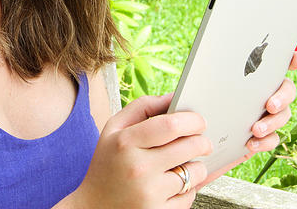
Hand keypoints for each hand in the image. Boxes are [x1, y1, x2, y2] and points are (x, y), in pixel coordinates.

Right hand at [66, 94, 211, 208]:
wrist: (93, 208)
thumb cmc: (107, 165)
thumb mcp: (113, 130)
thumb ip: (142, 107)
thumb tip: (174, 97)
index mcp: (125, 142)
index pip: (170, 124)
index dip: (192, 120)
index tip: (199, 120)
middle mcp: (138, 168)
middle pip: (190, 146)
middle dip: (203, 141)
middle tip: (203, 142)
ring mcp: (150, 194)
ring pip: (194, 172)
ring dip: (196, 167)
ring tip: (183, 165)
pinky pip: (189, 196)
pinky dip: (187, 189)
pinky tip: (172, 186)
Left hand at [198, 50, 296, 187]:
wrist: (192, 138)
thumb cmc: (195, 106)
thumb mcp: (198, 86)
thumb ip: (209, 72)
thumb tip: (209, 56)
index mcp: (251, 75)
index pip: (277, 63)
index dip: (292, 58)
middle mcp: (264, 93)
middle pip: (287, 90)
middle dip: (282, 97)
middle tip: (269, 105)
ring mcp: (266, 115)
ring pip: (283, 115)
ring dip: (272, 122)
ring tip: (256, 129)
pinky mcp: (262, 137)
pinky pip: (273, 139)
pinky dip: (264, 142)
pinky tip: (250, 143)